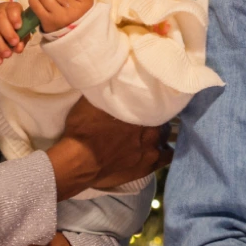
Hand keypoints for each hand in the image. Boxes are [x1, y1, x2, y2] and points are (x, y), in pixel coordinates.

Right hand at [0, 1, 26, 64]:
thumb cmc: (13, 25)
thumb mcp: (21, 26)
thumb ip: (23, 35)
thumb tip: (18, 47)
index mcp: (9, 8)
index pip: (11, 9)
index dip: (14, 17)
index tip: (19, 26)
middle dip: (7, 32)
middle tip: (14, 43)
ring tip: (7, 54)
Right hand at [47, 97, 172, 200]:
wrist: (78, 162)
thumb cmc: (82, 130)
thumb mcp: (92, 101)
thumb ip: (108, 92)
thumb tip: (115, 79)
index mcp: (137, 111)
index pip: (153, 101)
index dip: (150, 99)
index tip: (149, 96)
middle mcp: (147, 129)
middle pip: (158, 118)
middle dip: (155, 114)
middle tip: (149, 112)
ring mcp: (148, 149)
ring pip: (163, 136)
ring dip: (159, 132)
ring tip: (154, 129)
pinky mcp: (146, 167)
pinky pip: (166, 157)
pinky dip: (168, 151)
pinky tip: (167, 147)